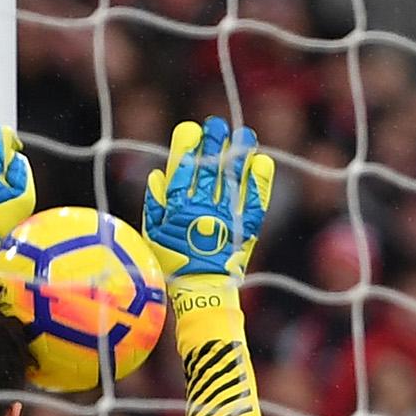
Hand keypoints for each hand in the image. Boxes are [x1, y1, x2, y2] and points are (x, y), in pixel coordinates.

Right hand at [144, 117, 274, 285]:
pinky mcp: (246, 227)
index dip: (187, 144)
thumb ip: (155, 203)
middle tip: (217, 125)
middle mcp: (203, 206)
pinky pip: (255, 199)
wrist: (201, 290)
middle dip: (213, 142)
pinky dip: (259, 180)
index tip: (192, 129)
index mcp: (177, 205)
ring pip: (234, 177)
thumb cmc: (173, 263)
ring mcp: (226, 215)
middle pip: (210, 165)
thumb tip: (158, 175)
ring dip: (240, 153)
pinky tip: (262, 162)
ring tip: (245, 134)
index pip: (181, 165)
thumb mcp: (153, 233)